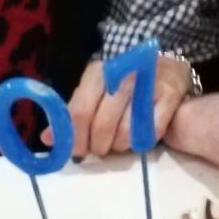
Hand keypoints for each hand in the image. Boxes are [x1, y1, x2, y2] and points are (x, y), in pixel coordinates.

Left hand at [56, 56, 193, 158]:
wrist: (167, 65)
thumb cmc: (124, 84)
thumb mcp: (95, 93)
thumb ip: (74, 114)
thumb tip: (48, 139)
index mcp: (97, 73)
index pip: (80, 111)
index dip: (76, 137)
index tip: (77, 153)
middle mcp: (121, 74)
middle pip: (102, 123)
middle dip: (99, 145)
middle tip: (100, 150)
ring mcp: (147, 82)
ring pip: (126, 130)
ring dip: (120, 145)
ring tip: (120, 143)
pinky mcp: (169, 93)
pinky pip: (151, 130)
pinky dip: (143, 140)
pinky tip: (140, 138)